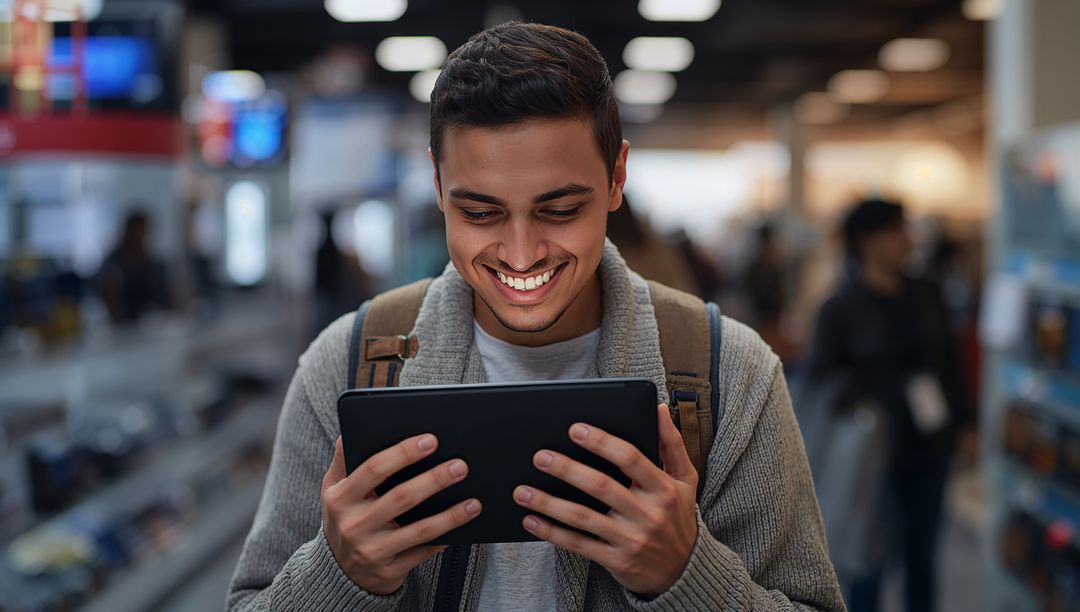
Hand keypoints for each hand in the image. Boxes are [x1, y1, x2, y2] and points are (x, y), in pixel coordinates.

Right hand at [321, 435, 481, 594]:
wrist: (339, 573)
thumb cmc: (343, 519)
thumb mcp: (332, 489)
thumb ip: (343, 460)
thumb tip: (349, 431)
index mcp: (341, 498)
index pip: (374, 469)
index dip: (403, 453)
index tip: (431, 440)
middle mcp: (353, 525)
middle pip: (401, 497)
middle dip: (434, 479)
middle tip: (460, 466)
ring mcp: (371, 551)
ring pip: (419, 530)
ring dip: (450, 515)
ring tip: (473, 502)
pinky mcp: (389, 571)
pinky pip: (423, 553)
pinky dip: (444, 539)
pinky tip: (462, 526)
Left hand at [513, 404, 698, 594]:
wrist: (684, 571)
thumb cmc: (678, 517)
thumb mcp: (685, 479)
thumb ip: (671, 443)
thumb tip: (658, 408)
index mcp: (663, 489)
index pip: (630, 458)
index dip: (601, 442)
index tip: (574, 429)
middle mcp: (648, 514)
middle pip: (601, 486)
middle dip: (567, 469)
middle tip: (540, 456)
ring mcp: (630, 540)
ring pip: (583, 517)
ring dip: (549, 503)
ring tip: (522, 491)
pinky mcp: (616, 561)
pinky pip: (579, 544)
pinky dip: (552, 532)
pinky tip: (532, 520)